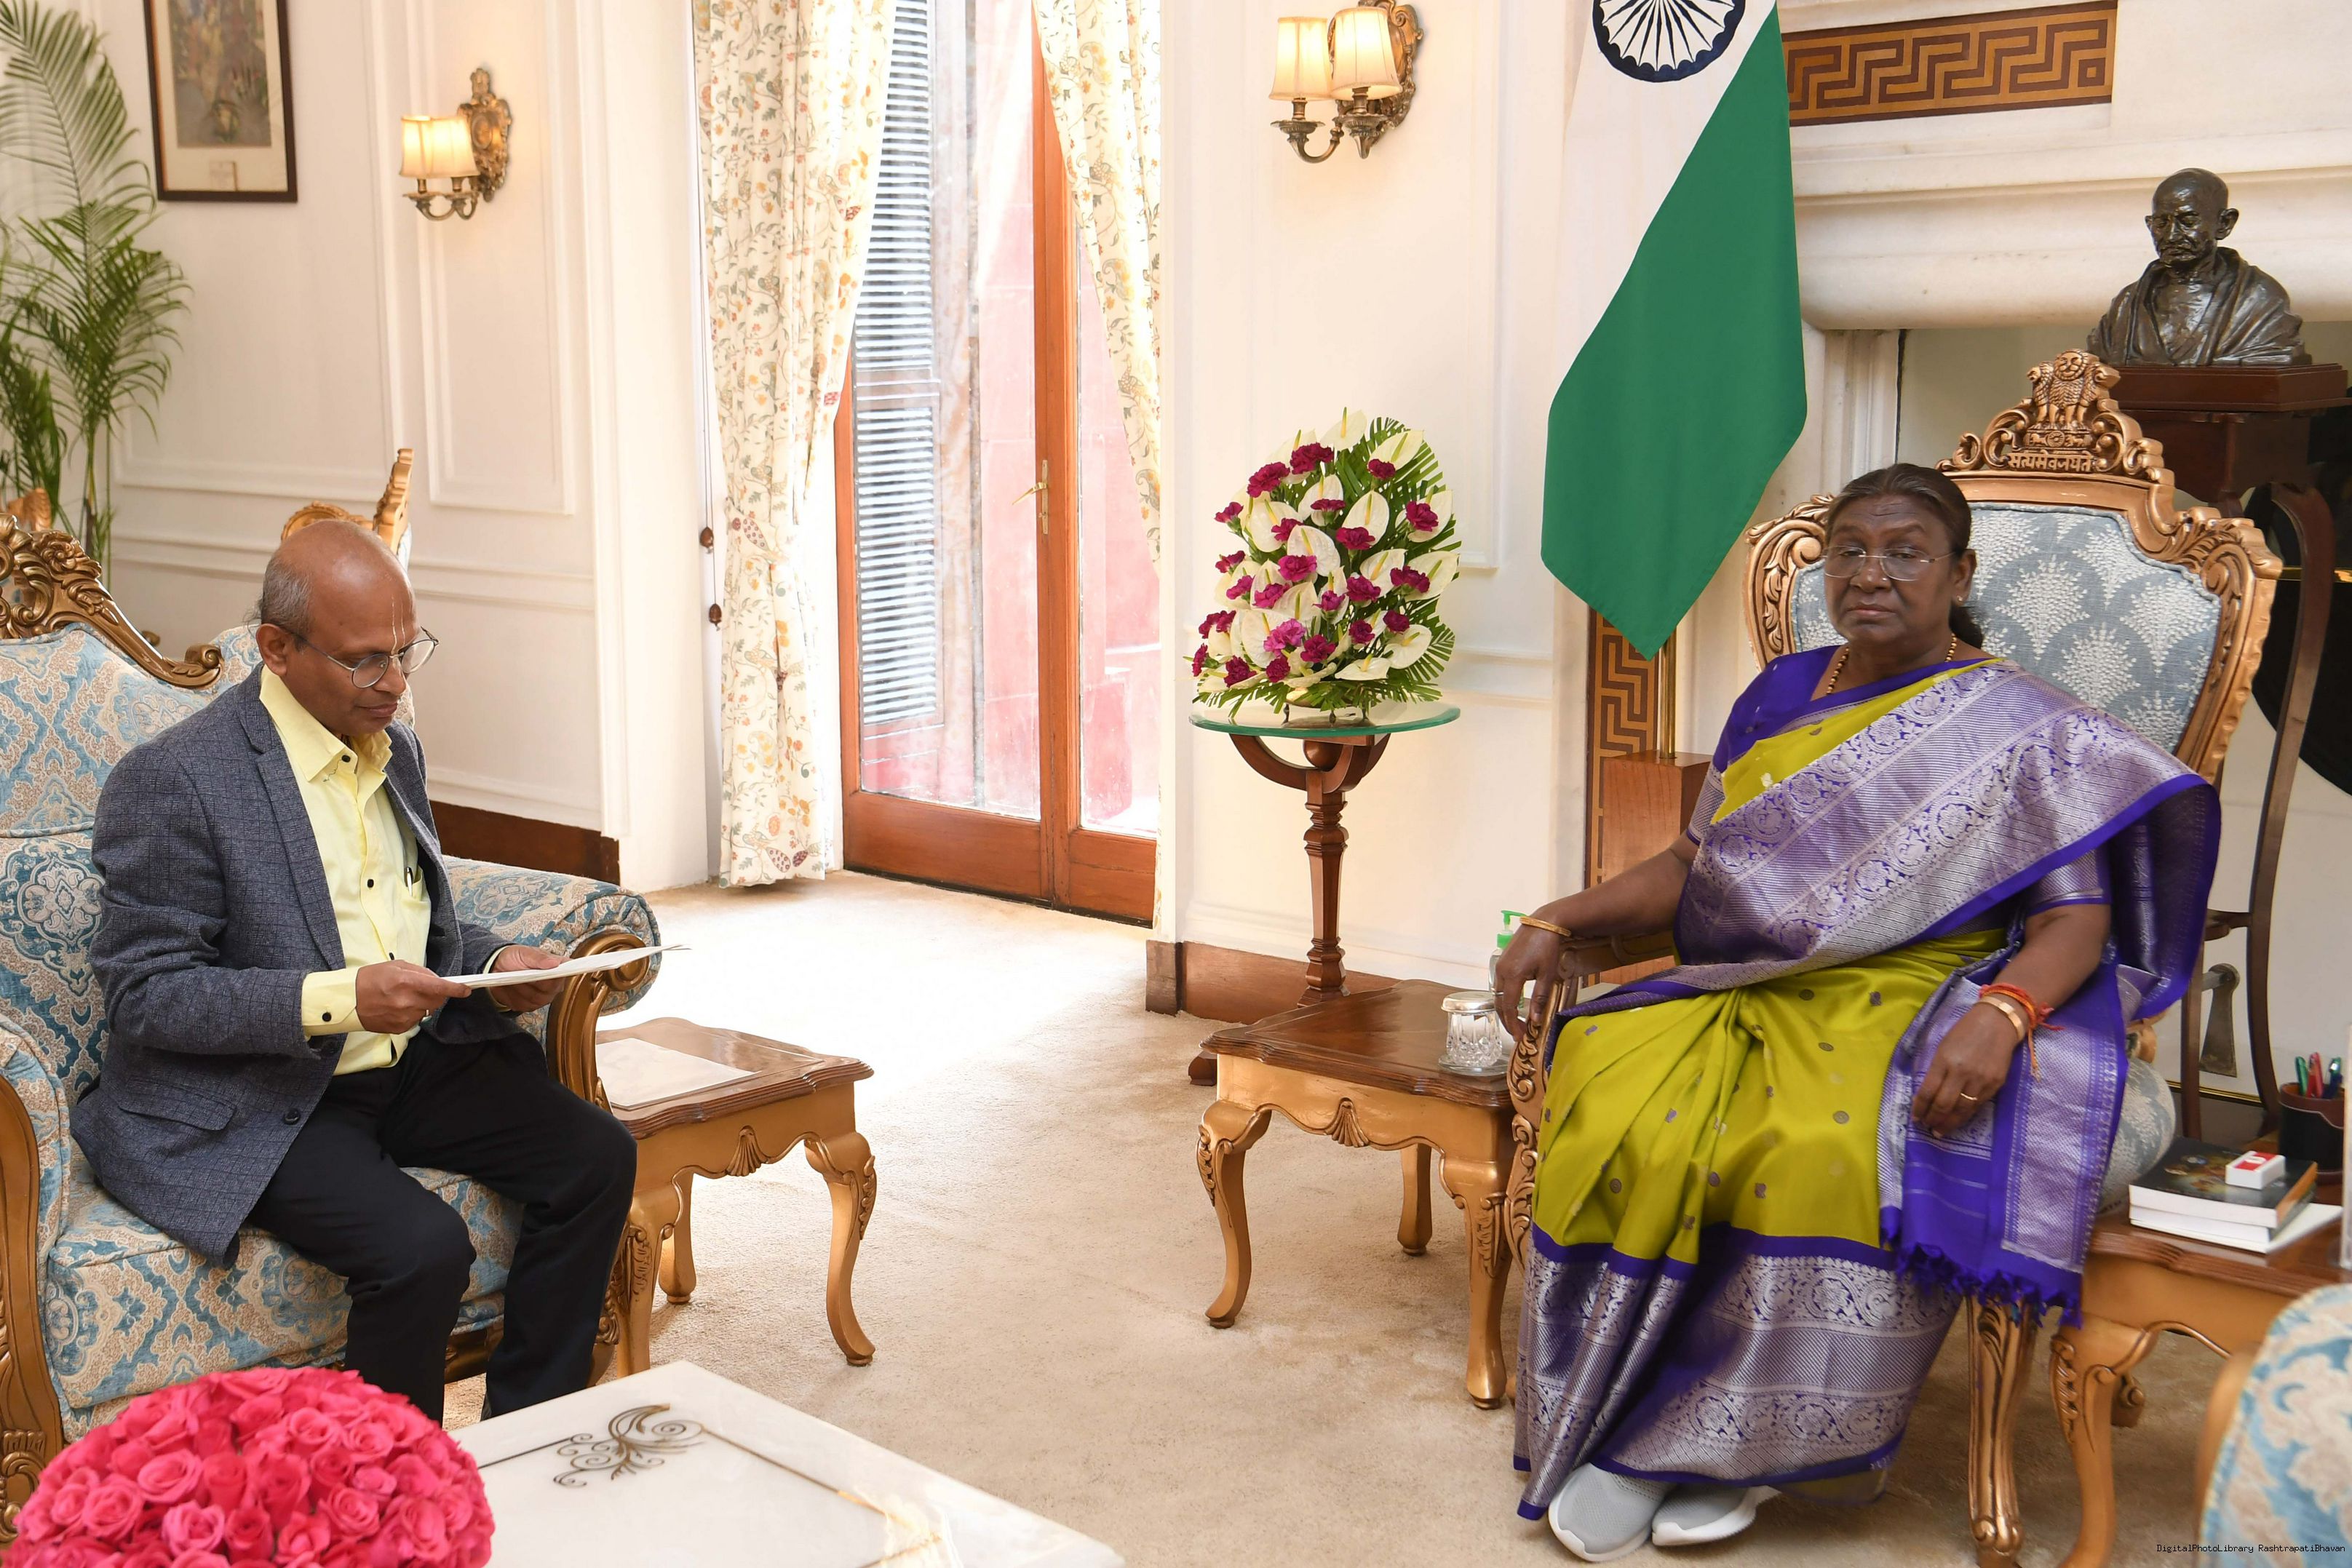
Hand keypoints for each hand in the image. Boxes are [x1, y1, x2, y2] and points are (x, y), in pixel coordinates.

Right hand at [355, 960, 471, 1033]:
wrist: (348, 1000)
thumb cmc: (371, 979)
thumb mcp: (396, 967)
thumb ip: (420, 972)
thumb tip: (437, 980)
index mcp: (406, 982)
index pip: (438, 988)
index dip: (455, 989)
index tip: (466, 989)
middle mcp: (406, 1002)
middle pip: (437, 1001)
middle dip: (436, 995)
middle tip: (423, 989)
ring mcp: (403, 1017)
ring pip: (427, 1012)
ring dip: (423, 1005)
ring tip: (404, 998)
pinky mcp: (399, 1029)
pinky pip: (416, 1021)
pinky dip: (413, 1014)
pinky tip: (398, 1008)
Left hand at [488, 946, 564, 1011]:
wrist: (498, 968)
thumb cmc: (515, 958)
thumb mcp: (524, 952)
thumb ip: (539, 957)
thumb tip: (555, 963)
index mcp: (558, 966)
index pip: (568, 972)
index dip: (562, 974)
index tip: (554, 974)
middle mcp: (555, 983)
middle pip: (551, 989)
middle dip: (533, 981)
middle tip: (521, 973)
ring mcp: (544, 996)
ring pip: (537, 999)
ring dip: (522, 989)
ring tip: (514, 978)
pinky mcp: (532, 1005)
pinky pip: (525, 1005)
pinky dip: (515, 997)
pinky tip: (512, 987)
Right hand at [1495, 911, 1567, 1043]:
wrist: (1543, 924)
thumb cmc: (1547, 948)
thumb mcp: (1548, 975)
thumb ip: (1540, 998)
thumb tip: (1536, 1021)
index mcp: (1512, 976)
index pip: (1508, 1006)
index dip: (1512, 1023)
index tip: (1519, 1036)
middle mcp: (1501, 972)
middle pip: (1499, 1003)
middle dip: (1506, 1020)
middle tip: (1517, 1033)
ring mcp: (1499, 966)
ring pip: (1497, 994)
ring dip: (1505, 1009)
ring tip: (1516, 1021)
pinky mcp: (1502, 961)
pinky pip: (1499, 984)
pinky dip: (1504, 997)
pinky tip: (1513, 1003)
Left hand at [1911, 1004, 2018, 1136]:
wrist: (1998, 1022)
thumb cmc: (1965, 1031)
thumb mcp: (1944, 1046)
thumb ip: (1937, 1070)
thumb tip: (1928, 1094)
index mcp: (1944, 1060)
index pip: (1928, 1091)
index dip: (1920, 1108)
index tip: (1915, 1118)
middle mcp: (1961, 1072)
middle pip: (1943, 1104)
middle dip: (1933, 1119)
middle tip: (1927, 1127)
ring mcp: (1980, 1080)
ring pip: (1962, 1110)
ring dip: (1949, 1123)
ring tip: (1940, 1131)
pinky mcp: (1995, 1084)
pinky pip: (1977, 1105)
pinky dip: (1965, 1116)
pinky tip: (1958, 1120)